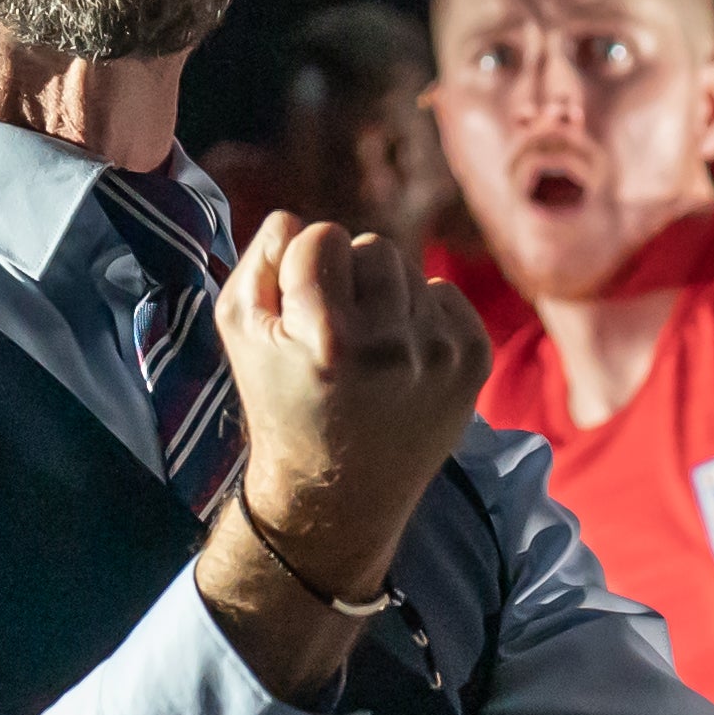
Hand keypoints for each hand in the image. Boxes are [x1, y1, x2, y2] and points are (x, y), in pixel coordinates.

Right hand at [215, 211, 491, 600]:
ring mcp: (440, 355)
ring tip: (367, 351)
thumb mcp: (240, 333)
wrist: (338, 495)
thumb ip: (258, 260)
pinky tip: (400, 360)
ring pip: (410, 270)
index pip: (321, 235)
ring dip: (385, 298)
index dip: (302, 267)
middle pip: (373, 245)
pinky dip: (422, 317)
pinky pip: (446, 295)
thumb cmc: (280, 405)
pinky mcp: (473, 364)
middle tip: (336, 334)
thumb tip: (295, 219)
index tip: (299, 313)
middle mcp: (392, 346)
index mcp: (329, 339)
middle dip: (349, 277)